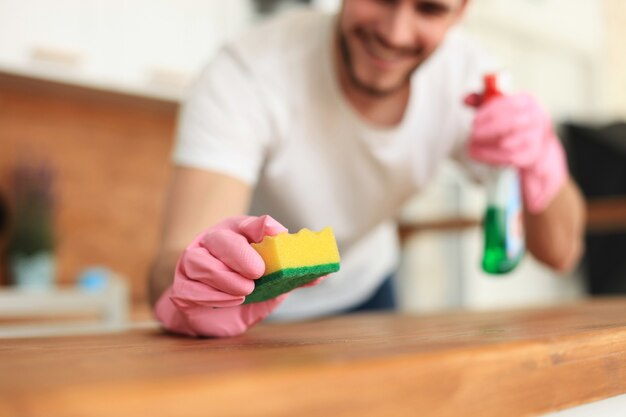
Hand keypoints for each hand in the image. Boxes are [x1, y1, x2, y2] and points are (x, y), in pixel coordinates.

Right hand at [154, 215, 288, 336]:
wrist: (212, 315)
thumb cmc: (244, 289)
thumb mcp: (271, 283)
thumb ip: (292, 276)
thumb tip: (323, 274)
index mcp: (236, 234)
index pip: (248, 224)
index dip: (262, 227)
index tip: (278, 233)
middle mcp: (211, 243)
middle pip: (221, 239)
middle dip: (240, 254)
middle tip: (258, 271)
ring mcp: (193, 263)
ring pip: (201, 263)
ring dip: (226, 279)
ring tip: (246, 291)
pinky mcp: (181, 286)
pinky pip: (191, 288)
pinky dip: (212, 296)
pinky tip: (230, 301)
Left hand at [465, 93, 567, 213]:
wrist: (538, 142)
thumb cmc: (513, 119)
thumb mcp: (502, 105)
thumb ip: (482, 100)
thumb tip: (465, 99)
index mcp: (527, 101)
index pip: (506, 104)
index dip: (486, 113)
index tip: (473, 121)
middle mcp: (535, 117)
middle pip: (509, 123)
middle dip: (487, 130)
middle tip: (473, 134)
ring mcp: (535, 137)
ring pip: (507, 142)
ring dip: (487, 145)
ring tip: (472, 145)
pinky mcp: (531, 154)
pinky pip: (508, 157)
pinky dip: (490, 156)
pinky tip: (478, 154)